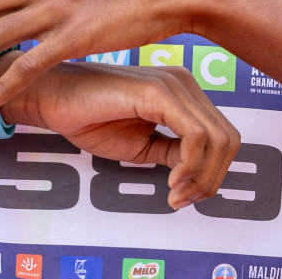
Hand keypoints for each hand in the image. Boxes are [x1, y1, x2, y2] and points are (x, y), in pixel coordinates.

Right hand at [0, 54, 241, 209]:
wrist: (52, 98)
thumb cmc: (88, 117)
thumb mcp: (142, 144)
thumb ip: (173, 152)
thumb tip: (199, 176)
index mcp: (183, 92)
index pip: (223, 136)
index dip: (213, 174)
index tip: (184, 197)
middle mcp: (184, 83)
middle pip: (229, 139)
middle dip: (212, 179)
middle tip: (182, 199)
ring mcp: (174, 84)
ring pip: (219, 139)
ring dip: (202, 177)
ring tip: (174, 193)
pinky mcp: (159, 92)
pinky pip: (196, 136)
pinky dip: (190, 166)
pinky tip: (169, 180)